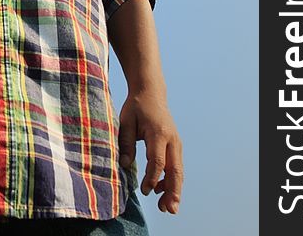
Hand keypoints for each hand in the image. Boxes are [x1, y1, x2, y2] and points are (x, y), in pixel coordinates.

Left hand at [118, 91, 182, 213]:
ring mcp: (176, 143)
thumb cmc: (136, 107)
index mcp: (158, 133)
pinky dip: (171, 180)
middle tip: (168, 210)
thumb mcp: (126, 122)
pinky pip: (176, 166)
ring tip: (166, 207)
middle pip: (175, 170)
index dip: (151, 178)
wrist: (151, 93)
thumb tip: (124, 166)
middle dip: (172, 191)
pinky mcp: (175, 145)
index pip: (158, 161)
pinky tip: (160, 190)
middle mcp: (172, 139)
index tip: (143, 191)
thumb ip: (126, 143)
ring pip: (178, 170)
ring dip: (174, 189)